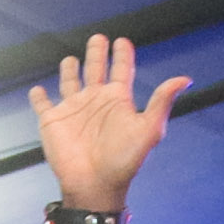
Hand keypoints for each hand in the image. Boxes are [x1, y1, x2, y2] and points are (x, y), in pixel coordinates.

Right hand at [29, 32, 190, 210]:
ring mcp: (73, 110)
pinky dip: (38, 97)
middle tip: (99, 37)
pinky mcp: (52, 121)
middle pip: (96, 68)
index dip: (122, 54)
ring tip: (71, 59)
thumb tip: (185, 79)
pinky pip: (43, 104)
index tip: (123, 41)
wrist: (95, 186)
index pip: (121, 69)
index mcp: (117, 100)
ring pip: (69, 82)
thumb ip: (162, 102)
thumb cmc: (123, 161)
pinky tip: (38, 91)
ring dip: (69, 70)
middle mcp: (95, 101)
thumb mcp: (148, 129)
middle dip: (97, 52)